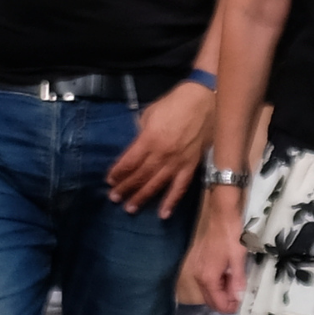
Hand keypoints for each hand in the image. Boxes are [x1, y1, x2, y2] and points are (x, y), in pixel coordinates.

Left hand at [106, 81, 214, 217]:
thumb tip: (135, 148)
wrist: (204, 101)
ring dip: (142, 197)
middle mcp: (162, 154)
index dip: (118, 172)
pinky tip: (163, 213)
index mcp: (150, 139)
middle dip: (126, 188)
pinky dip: (172, 201)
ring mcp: (178, 162)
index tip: (109, 180)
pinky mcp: (191, 166)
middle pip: (140, 175)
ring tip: (130, 208)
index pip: (129, 162)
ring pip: (157, 184)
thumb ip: (142, 134)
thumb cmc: (174, 104)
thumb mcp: (150, 114)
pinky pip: (180, 187)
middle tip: (114, 198)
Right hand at [185, 188, 249, 313]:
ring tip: (237, 281)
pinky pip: (207, 280)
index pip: (217, 304)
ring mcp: (197, 269)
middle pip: (210, 300)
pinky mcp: (199, 262)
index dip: (231, 307)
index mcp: (207, 277)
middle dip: (226, 301)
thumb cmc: (231, 236)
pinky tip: (229, 273)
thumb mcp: (238, 259)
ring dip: (222, 291)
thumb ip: (237, 281)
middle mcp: (198, 276)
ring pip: (209, 291)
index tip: (242, 301)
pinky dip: (218, 282)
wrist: (221, 215)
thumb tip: (238, 298)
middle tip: (241, 293)